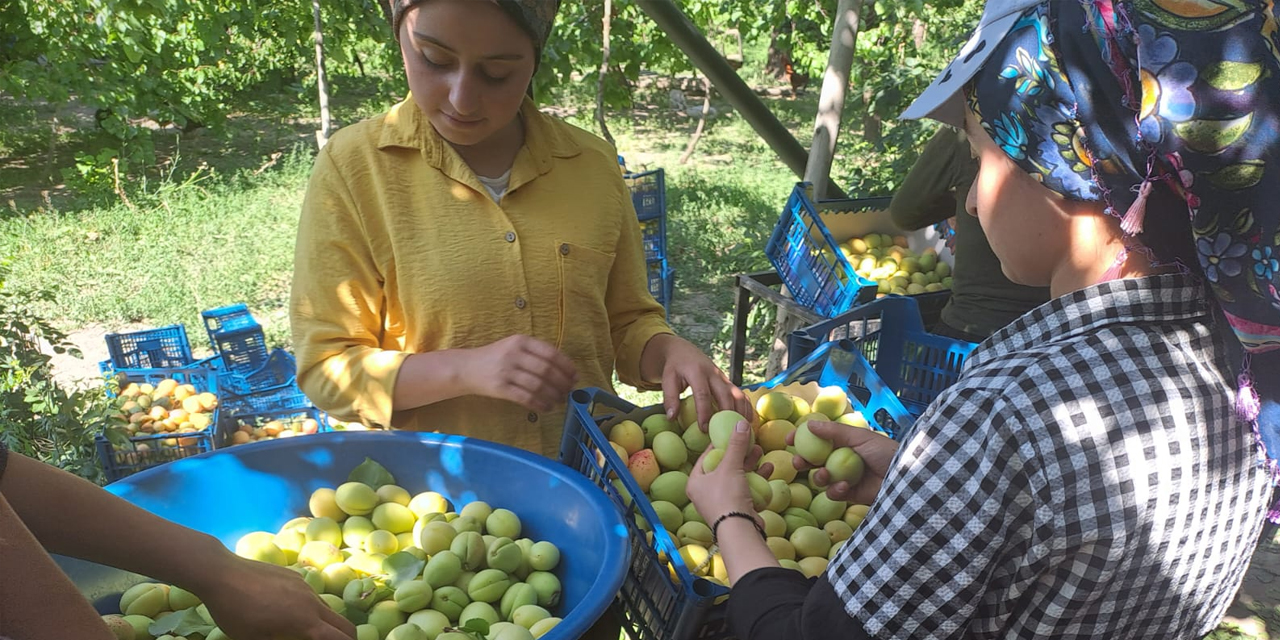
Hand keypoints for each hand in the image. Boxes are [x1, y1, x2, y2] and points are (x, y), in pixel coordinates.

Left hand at [195, 553, 355, 639]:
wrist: (222, 574)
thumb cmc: (235, 612)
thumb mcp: (255, 639)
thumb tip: (295, 638)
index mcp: (305, 622)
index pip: (340, 638)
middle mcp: (311, 603)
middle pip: (343, 623)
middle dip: (346, 637)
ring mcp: (304, 587)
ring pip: (327, 609)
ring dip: (327, 624)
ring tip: (309, 632)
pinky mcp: (295, 576)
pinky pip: (312, 596)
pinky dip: (311, 609)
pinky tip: (288, 611)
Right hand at [463, 335, 577, 411]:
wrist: (466, 368)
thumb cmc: (496, 357)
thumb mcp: (514, 346)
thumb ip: (536, 353)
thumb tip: (565, 370)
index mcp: (520, 341)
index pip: (551, 353)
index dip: (566, 366)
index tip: (575, 376)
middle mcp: (514, 354)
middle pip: (546, 370)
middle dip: (563, 382)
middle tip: (569, 390)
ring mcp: (506, 371)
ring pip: (538, 386)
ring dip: (553, 395)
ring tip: (560, 400)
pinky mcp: (500, 388)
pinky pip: (526, 398)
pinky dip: (540, 404)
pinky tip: (547, 408)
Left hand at [645, 334, 752, 428]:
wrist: (685, 352)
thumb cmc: (675, 368)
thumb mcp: (667, 379)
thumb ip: (670, 397)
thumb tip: (672, 418)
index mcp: (697, 372)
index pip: (703, 394)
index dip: (704, 412)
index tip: (704, 429)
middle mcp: (714, 374)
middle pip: (726, 394)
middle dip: (727, 414)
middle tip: (726, 433)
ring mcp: (724, 378)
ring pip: (738, 394)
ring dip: (741, 411)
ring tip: (742, 430)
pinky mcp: (728, 382)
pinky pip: (741, 394)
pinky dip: (746, 407)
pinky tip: (748, 421)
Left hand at [686, 419, 764, 527]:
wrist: (739, 530)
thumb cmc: (726, 495)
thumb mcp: (730, 466)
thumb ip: (736, 444)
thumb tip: (740, 422)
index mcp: (696, 482)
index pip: (706, 456)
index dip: (719, 443)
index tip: (730, 432)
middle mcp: (706, 493)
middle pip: (724, 466)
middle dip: (739, 453)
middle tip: (750, 441)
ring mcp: (722, 502)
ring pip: (737, 478)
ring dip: (750, 464)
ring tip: (760, 451)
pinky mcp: (736, 510)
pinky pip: (746, 490)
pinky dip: (757, 479)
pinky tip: (768, 468)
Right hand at [788, 420, 897, 504]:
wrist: (904, 477)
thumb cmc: (886, 452)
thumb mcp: (860, 437)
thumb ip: (834, 432)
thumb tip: (809, 424)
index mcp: (843, 442)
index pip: (817, 439)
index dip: (801, 439)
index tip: (788, 440)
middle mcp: (841, 459)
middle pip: (814, 460)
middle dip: (802, 462)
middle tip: (798, 463)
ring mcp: (844, 477)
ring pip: (820, 478)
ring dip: (818, 476)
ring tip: (824, 474)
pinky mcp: (850, 495)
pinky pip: (833, 493)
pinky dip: (835, 490)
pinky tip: (845, 486)